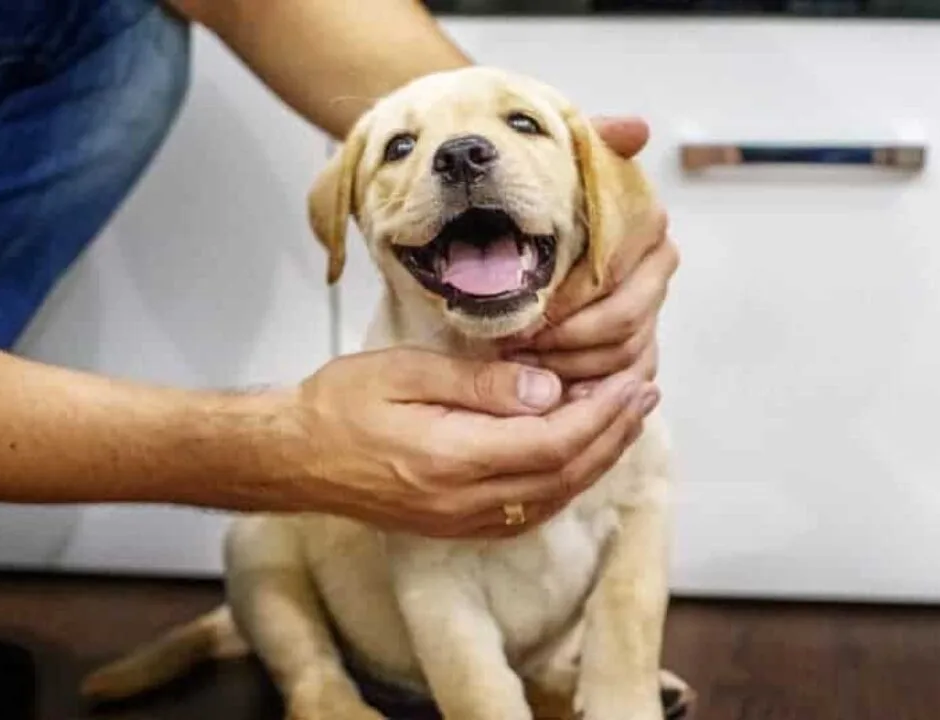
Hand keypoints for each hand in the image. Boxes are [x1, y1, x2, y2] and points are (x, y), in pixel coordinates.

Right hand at [275, 347, 658, 536]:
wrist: (294, 457)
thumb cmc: (341, 404)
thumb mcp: (407, 372)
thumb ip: (481, 385)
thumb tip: (548, 390)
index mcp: (452, 459)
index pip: (552, 443)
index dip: (601, 415)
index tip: (630, 384)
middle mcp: (465, 501)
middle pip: (564, 475)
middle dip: (612, 434)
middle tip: (644, 396)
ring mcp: (462, 521)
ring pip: (553, 497)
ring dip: (597, 458)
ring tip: (625, 419)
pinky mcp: (458, 526)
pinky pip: (530, 511)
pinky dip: (566, 480)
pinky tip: (581, 453)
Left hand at [500, 116, 679, 394]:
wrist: (527, 223)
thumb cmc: (543, 198)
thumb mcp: (563, 162)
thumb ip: (596, 141)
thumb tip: (636, 129)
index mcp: (647, 226)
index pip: (616, 279)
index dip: (571, 305)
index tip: (527, 313)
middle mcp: (657, 270)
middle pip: (624, 325)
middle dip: (567, 342)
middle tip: (518, 346)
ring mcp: (651, 312)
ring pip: (622, 357)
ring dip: (571, 367)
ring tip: (523, 365)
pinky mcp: (640, 349)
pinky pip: (622, 381)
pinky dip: (586, 388)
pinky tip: (547, 389)